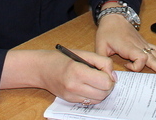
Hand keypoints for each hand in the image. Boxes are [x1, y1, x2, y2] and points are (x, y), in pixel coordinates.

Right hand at [0, 48, 116, 103]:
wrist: (41, 69)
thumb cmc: (62, 58)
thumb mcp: (84, 53)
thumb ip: (102, 62)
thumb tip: (113, 75)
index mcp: (78, 72)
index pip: (105, 82)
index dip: (109, 76)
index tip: (105, 70)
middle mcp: (74, 87)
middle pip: (104, 93)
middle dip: (108, 85)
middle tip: (103, 76)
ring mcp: (72, 96)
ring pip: (98, 100)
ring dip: (102, 91)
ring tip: (96, 81)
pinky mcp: (70, 101)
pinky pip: (89, 102)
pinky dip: (93, 95)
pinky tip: (88, 86)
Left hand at [95, 13, 155, 75]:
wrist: (114, 17)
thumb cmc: (107, 31)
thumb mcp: (100, 46)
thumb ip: (102, 62)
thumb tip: (108, 75)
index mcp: (129, 46)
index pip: (140, 59)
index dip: (135, 67)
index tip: (127, 66)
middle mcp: (139, 45)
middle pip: (154, 58)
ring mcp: (143, 44)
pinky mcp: (145, 43)